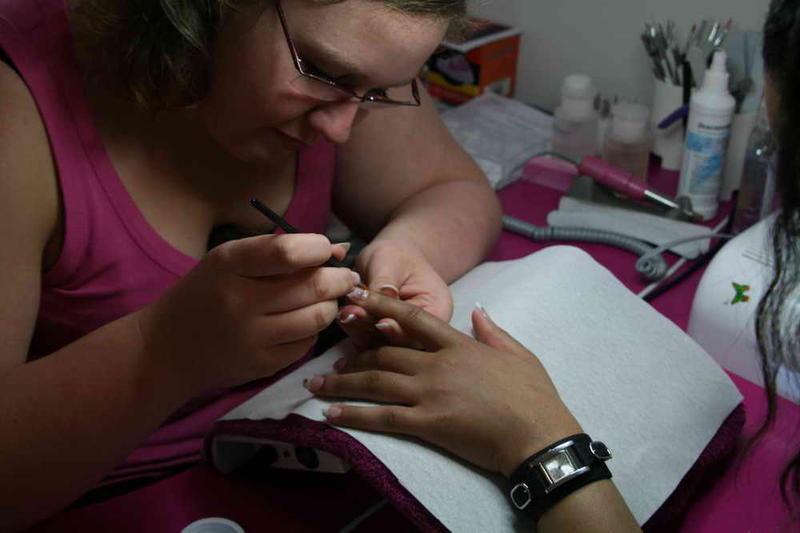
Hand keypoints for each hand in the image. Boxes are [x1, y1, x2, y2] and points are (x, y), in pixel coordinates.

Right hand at [137, 234, 358, 395]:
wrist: (166, 349)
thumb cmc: (208, 293)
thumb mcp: (230, 261)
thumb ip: (282, 251)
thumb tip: (339, 250)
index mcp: (228, 265)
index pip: (287, 252)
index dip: (318, 247)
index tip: (327, 248)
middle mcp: (239, 302)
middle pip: (312, 286)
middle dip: (339, 278)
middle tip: (345, 275)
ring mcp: (251, 338)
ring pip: (318, 317)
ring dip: (332, 305)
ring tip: (328, 297)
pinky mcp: (262, 364)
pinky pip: (307, 343)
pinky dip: (314, 329)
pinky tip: (305, 320)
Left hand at [305, 290, 582, 476]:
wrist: (538, 436)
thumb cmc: (533, 396)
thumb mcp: (518, 353)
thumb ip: (493, 330)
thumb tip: (478, 310)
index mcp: (458, 344)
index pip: (411, 319)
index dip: (380, 307)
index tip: (355, 297)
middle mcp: (438, 364)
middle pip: (384, 352)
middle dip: (352, 352)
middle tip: (328, 357)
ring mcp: (431, 393)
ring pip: (376, 381)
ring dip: (342, 382)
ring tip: (315, 385)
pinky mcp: (428, 423)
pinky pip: (382, 417)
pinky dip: (354, 414)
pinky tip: (331, 415)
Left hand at [338, 239, 452, 347]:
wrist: (390, 258)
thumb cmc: (396, 255)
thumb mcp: (391, 261)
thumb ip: (385, 282)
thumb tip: (381, 297)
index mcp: (438, 310)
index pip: (418, 326)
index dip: (395, 326)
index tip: (376, 319)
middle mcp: (425, 331)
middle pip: (400, 342)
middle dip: (372, 328)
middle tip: (350, 313)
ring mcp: (404, 338)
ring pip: (382, 346)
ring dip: (360, 331)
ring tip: (345, 313)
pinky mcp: (386, 342)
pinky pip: (370, 345)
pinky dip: (355, 332)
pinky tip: (344, 321)